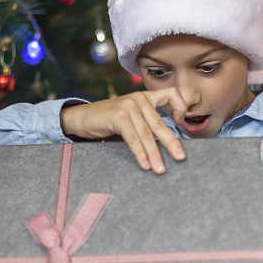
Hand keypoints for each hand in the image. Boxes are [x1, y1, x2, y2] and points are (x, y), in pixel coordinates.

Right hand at [59, 89, 190, 173]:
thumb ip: (146, 125)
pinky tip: (145, 164)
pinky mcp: (119, 116)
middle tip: (180, 157)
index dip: (181, 106)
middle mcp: (139, 99)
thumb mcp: (131, 119)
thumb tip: (166, 146)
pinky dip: (140, 153)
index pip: (171, 94)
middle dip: (171, 143)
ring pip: (147, 134)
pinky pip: (134, 138)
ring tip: (160, 169)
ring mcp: (129, 106)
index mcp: (145, 97)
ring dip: (155, 154)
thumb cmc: (107, 121)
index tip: (179, 122)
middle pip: (160, 123)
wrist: (82, 118)